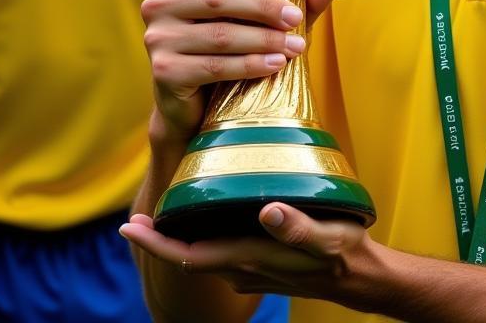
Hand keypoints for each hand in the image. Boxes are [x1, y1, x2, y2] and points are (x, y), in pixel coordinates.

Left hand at [120, 203, 371, 301]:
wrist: (357, 278)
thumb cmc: (345, 253)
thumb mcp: (329, 237)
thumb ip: (298, 228)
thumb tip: (267, 211)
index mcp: (249, 258)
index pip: (189, 254)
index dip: (156, 242)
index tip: (128, 225)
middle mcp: (241, 268)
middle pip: (187, 254)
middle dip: (158, 237)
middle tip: (134, 213)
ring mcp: (247, 270)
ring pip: (201, 254)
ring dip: (180, 236)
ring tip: (166, 207)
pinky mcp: (256, 265)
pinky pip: (217, 254)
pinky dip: (202, 236)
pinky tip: (206, 215)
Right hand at [142, 0, 342, 146]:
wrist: (191, 106)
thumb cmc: (229, 48)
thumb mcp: (260, 17)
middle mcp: (160, 3)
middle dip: (262, 6)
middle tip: (296, 17)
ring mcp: (158, 39)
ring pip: (219, 34)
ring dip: (263, 39)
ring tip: (297, 46)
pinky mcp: (164, 72)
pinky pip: (214, 66)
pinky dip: (250, 65)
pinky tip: (276, 63)